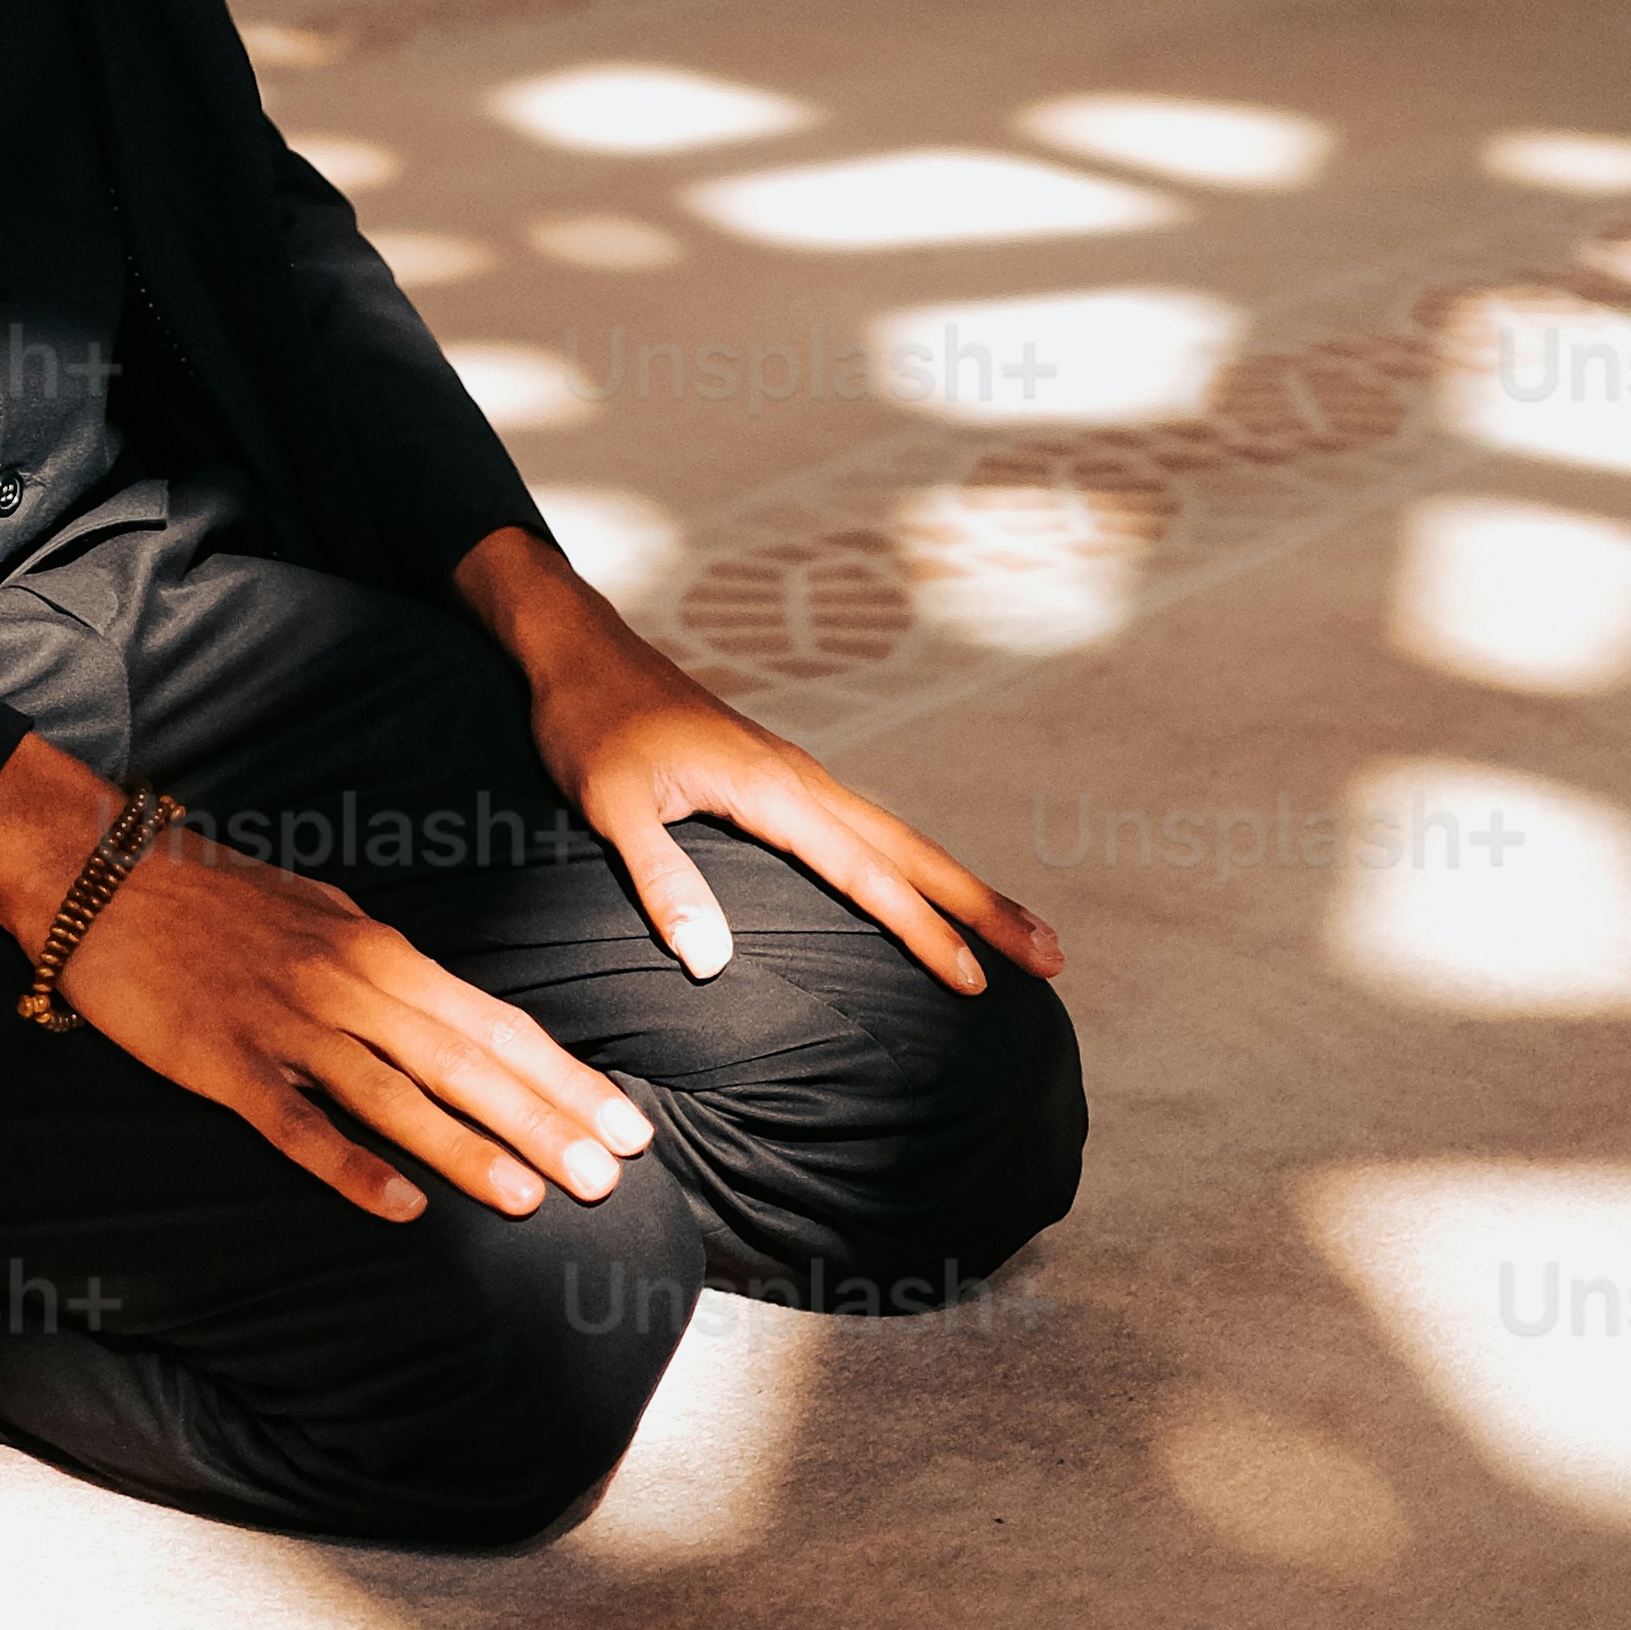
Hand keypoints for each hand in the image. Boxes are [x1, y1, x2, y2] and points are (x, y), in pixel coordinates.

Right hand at [0, 732, 653, 1227]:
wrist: (99, 873)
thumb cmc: (215, 893)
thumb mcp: (320, 913)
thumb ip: (383, 968)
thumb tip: (447, 1011)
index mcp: (378, 950)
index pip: (493, 1023)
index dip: (563, 1077)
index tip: (626, 1125)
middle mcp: (346, 983)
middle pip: (464, 1061)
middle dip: (544, 1120)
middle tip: (608, 1175)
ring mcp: (286, 1024)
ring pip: (395, 1094)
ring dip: (468, 1147)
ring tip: (533, 1197)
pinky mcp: (224, 1061)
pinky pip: (296, 1121)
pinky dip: (349, 1162)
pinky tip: (397, 1204)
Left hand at [458, 532, 1063, 1000]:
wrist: (579, 648)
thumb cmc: (589, 725)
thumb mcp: (608, 808)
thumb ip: (661, 882)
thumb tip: (713, 963)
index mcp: (772, 788)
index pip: (865, 872)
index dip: (921, 930)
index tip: (975, 981)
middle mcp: (800, 777)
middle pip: (910, 850)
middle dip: (982, 906)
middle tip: (1051, 958)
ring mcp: (794, 773)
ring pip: (895, 835)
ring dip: (958, 884)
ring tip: (1018, 933)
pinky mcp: (778, 775)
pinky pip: (863, 827)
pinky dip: (909, 863)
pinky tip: (919, 888)